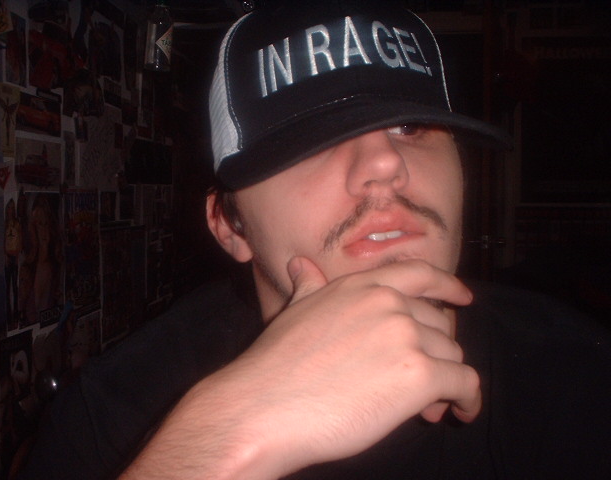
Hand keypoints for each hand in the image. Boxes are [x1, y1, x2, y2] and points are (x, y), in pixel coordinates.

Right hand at [122, 257, 479, 479]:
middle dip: (436, 352)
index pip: (419, 274)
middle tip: (423, 381)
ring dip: (445, 380)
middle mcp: (388, 303)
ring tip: (426, 406)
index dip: (447, 284)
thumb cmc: (274, 365)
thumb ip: (309, 287)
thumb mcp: (294, 312)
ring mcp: (406, 336)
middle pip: (438, 324)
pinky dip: (469, 399)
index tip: (463, 296)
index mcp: (361, 287)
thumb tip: (300, 264)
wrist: (263, 406)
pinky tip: (461, 410)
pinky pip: (465, 383)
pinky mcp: (419, 374)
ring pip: (452, 355)